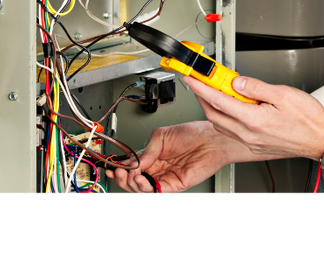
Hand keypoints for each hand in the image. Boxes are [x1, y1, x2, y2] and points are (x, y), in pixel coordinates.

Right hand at [108, 121, 237, 193]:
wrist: (211, 138)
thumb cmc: (192, 133)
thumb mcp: (161, 136)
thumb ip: (146, 151)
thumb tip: (133, 162)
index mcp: (153, 156)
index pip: (132, 167)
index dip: (121, 169)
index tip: (112, 168)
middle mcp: (158, 168)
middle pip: (134, 180)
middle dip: (123, 178)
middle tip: (119, 172)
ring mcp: (166, 177)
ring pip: (143, 188)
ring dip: (132, 183)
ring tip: (130, 174)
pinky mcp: (175, 184)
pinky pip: (156, 190)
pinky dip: (145, 187)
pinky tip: (141, 179)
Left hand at [184, 74, 323, 160]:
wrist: (321, 139)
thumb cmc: (308, 119)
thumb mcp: (283, 94)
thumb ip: (256, 87)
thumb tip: (237, 81)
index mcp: (254, 120)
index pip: (218, 100)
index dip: (201, 87)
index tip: (191, 77)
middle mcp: (249, 134)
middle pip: (214, 115)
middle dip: (202, 98)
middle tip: (199, 83)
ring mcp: (251, 142)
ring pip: (221, 125)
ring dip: (213, 108)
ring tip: (214, 92)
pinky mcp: (256, 146)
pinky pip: (232, 132)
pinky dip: (225, 118)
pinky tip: (231, 108)